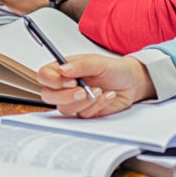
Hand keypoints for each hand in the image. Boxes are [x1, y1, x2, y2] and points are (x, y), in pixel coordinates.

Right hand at [37, 54, 155, 116]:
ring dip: (84, 101)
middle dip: (65, 96)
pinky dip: (97, 105)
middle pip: (48, 95)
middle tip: (82, 91)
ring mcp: (74, 100)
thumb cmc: (113, 69)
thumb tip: (62, 70)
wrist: (131, 83)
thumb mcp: (97, 62)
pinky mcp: (85, 112)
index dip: (52, 81)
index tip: (70, 80)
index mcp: (63, 70)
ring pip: (65, 108)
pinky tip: (108, 96)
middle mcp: (65, 86)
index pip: (44, 76)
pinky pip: (83, 114)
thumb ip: (80, 65)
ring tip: (100, 90)